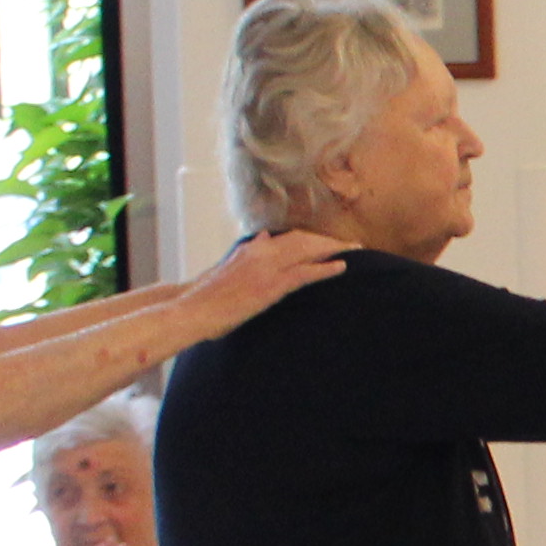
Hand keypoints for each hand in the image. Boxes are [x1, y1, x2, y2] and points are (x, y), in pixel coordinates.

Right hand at [175, 228, 353, 334]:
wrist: (191, 309)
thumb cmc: (206, 295)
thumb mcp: (227, 268)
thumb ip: (248, 253)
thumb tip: (263, 237)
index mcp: (252, 248)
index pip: (289, 237)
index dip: (312, 238)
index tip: (328, 240)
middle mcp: (260, 251)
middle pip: (303, 239)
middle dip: (328, 240)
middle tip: (349, 244)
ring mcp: (266, 267)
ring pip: (307, 250)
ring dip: (333, 249)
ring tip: (354, 250)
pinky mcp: (270, 286)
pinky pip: (305, 273)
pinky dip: (325, 268)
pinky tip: (341, 268)